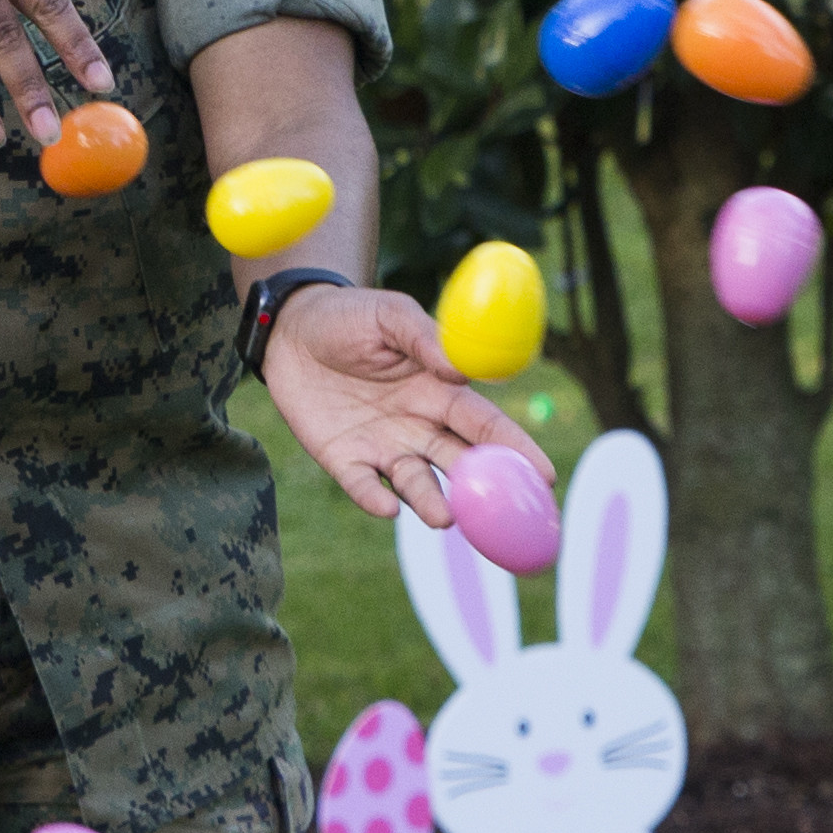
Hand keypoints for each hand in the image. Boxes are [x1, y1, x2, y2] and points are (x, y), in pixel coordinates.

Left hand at [259, 285, 542, 523]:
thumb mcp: (390, 316)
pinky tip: (386, 508)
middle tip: (501, 510)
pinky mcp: (343, 458)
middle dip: (482, 489)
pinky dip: (373, 499)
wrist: (290, 329)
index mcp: (439, 391)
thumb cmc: (349, 317)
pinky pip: (362, 485)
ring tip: (443, 517)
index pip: (485, 425)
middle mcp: (418, 425)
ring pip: (416, 482)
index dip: (514, 449)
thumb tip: (461, 370)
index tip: (542, 475)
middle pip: (458, 463)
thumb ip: (424, 339)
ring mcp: (382, 446)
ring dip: (431, 501)